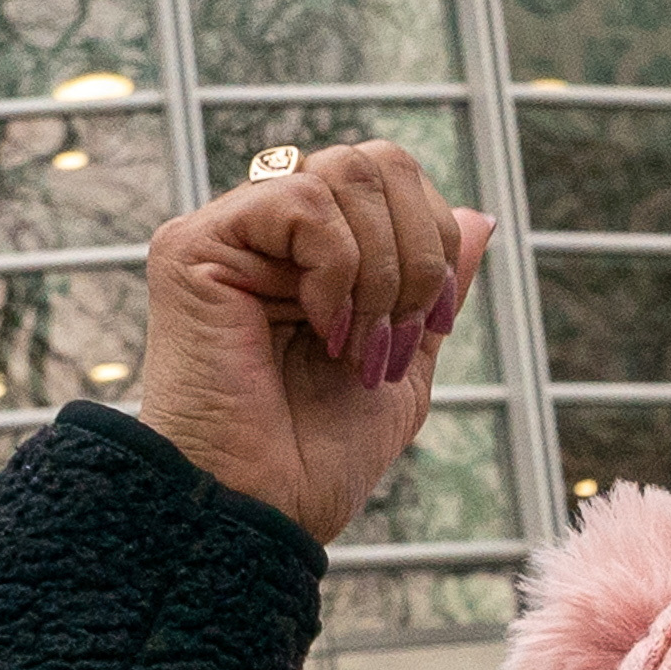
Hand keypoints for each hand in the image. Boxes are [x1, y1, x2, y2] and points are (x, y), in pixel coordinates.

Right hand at [124, 141, 496, 547]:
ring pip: (342, 172)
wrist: (263, 508)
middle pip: (374, 161)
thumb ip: (434, 287)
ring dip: (380, 269)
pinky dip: (336, 268)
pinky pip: (300, 199)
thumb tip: (479, 215)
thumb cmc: (316, 458)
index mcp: (311, 256)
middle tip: (398, 334)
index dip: (434, 239)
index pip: (392, 178)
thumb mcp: (405, 363)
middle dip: (416, 250)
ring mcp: (227, 235)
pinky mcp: (191, 247)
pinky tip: (320, 326)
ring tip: (356, 344)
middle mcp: (265, 235)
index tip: (432, 326)